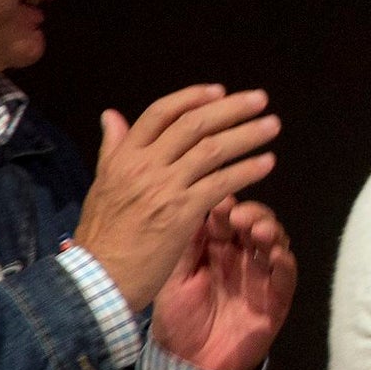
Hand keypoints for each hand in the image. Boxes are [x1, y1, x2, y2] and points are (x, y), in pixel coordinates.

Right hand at [75, 87, 282, 312]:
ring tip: (272, 126)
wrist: (98, 278)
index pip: (160, 113)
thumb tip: (111, 115)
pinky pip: (222, 183)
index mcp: (124, 157)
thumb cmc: (101, 236)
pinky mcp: (182, 213)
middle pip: (193, 125)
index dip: (192, 98)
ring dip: (248, 134)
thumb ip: (113, 149)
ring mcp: (164, 188)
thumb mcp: (102, 184)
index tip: (219, 91)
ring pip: (212, 149)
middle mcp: (144, 166)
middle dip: (231, 109)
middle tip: (260, 99)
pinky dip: (247, 170)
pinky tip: (267, 163)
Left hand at [148, 198, 299, 369]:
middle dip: (253, 215)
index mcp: (216, 250)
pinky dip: (285, 263)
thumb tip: (196, 207)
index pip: (227, 219)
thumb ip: (187, 247)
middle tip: (240, 217)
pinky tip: (277, 256)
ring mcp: (261, 277)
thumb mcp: (174, 279)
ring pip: (275, 244)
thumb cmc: (178, 321)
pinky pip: (286, 277)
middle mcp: (241, 258)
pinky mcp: (276, 299)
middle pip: (256, 225)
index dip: (227, 208)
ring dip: (272, 233)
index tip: (221, 204)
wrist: (189, 364)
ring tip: (259, 231)